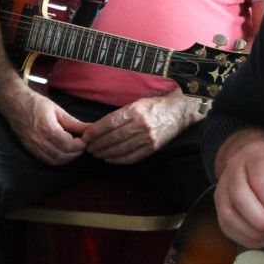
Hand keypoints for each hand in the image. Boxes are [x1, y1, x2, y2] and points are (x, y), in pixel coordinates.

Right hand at [0, 83, 89, 164]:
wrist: (14, 104)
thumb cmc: (36, 103)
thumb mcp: (57, 110)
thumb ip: (74, 122)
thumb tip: (90, 129)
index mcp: (48, 129)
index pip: (69, 145)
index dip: (80, 145)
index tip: (85, 139)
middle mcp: (40, 141)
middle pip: (63, 155)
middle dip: (76, 152)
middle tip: (82, 144)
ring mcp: (33, 147)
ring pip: (55, 161)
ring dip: (68, 158)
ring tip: (73, 149)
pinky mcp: (30, 150)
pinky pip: (46, 161)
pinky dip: (57, 160)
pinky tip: (62, 152)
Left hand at [82, 92, 200, 164]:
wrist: (178, 112)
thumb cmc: (154, 106)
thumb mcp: (136, 103)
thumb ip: (120, 114)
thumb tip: (99, 126)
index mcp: (134, 111)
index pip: (109, 123)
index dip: (95, 131)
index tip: (86, 136)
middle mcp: (140, 124)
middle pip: (113, 137)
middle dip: (98, 144)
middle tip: (88, 147)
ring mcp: (147, 138)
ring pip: (121, 149)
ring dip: (106, 153)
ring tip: (96, 153)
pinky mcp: (153, 148)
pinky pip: (132, 157)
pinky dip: (119, 160)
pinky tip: (110, 159)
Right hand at [212, 129, 263, 248]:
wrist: (246, 152)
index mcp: (255, 159)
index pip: (261, 184)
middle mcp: (233, 172)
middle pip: (241, 200)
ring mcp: (222, 188)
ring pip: (229, 215)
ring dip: (252, 233)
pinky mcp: (218, 203)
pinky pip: (224, 225)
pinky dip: (242, 238)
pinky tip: (260, 239)